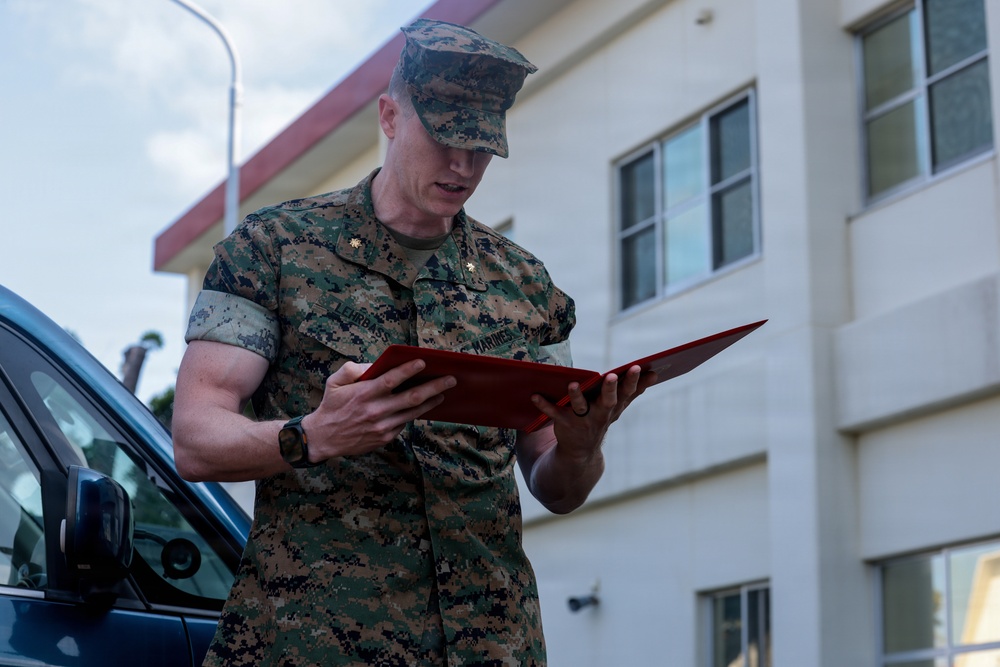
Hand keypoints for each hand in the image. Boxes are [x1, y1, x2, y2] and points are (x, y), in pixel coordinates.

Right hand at [302, 359, 455, 459]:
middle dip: (435, 387)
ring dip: (431, 402)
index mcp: (364, 394)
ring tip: (444, 393)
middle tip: (451, 379)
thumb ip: (353, 369)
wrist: (323, 438)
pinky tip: (426, 406)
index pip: (391, 380)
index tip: (423, 361)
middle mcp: (375, 411)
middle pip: (412, 397)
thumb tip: (376, 364)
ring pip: (413, 412)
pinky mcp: (385, 438)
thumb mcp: (335, 382)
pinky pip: (405, 423)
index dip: (409, 370)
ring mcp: (382, 426)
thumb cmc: (331, 405)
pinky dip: (416, 414)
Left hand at [534, 365, 653, 460]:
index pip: (627, 393)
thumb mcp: (618, 407)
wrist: (580, 453)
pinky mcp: (565, 425)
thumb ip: (634, 391)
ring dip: (576, 396)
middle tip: (612, 376)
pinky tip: (534, 396)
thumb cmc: (600, 419)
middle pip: (608, 401)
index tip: (639, 367)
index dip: (634, 381)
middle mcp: (601, 414)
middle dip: (611, 389)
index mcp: (614, 407)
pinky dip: (543, 405)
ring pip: (581, 407)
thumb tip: (655, 374)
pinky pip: (554, 414)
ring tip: (573, 384)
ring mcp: (583, 421)